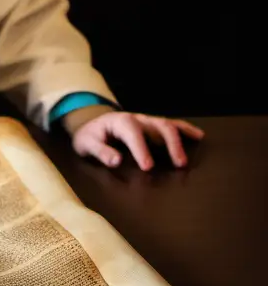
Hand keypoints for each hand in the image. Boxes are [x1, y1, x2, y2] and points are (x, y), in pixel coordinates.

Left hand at [66, 110, 204, 170]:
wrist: (91, 124)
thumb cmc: (90, 136)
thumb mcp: (86, 144)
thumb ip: (100, 152)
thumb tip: (116, 161)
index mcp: (120, 121)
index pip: (133, 133)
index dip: (141, 149)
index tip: (148, 167)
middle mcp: (137, 118)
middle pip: (158, 126)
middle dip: (170, 144)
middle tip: (178, 165)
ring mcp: (147, 121)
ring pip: (168, 125)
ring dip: (180, 140)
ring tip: (186, 159)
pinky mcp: (153, 125)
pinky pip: (172, 124)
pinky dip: (186, 129)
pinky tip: (199, 136)